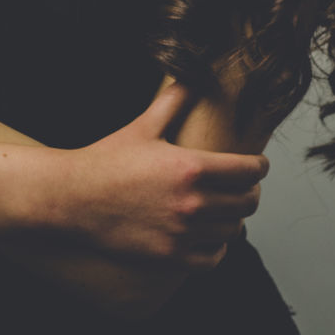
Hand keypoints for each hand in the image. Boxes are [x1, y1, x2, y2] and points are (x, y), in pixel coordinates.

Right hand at [61, 83, 267, 270]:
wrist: (75, 198)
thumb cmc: (108, 160)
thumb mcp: (143, 126)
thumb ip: (172, 101)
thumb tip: (191, 77)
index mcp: (190, 168)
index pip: (248, 171)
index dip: (259, 166)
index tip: (258, 164)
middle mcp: (192, 203)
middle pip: (247, 202)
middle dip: (251, 191)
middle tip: (244, 185)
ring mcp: (182, 234)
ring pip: (234, 230)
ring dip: (235, 218)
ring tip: (228, 208)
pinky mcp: (171, 257)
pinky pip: (214, 258)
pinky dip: (219, 247)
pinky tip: (212, 235)